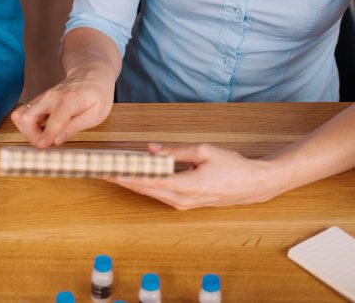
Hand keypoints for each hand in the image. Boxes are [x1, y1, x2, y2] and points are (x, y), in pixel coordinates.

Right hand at [10, 70, 114, 147]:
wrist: (91, 73)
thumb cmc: (97, 94)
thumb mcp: (96, 114)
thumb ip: (75, 127)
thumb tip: (57, 140)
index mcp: (70, 100)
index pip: (54, 119)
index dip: (47, 135)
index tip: (44, 146)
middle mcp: (52, 97)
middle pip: (27, 116)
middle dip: (31, 135)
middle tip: (44, 144)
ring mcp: (43, 97)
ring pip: (21, 114)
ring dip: (27, 130)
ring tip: (42, 137)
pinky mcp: (39, 100)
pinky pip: (24, 113)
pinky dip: (28, 125)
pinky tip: (41, 130)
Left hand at [107, 142, 282, 208]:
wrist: (253, 185)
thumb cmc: (232, 166)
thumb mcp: (203, 151)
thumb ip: (175, 150)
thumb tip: (150, 149)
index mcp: (185, 186)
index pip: (147, 181)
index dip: (124, 175)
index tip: (107, 170)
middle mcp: (181, 200)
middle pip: (144, 189)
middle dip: (122, 178)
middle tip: (101, 169)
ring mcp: (183, 204)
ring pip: (150, 192)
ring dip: (132, 182)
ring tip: (113, 170)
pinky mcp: (185, 203)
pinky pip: (159, 194)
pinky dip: (145, 184)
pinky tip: (135, 175)